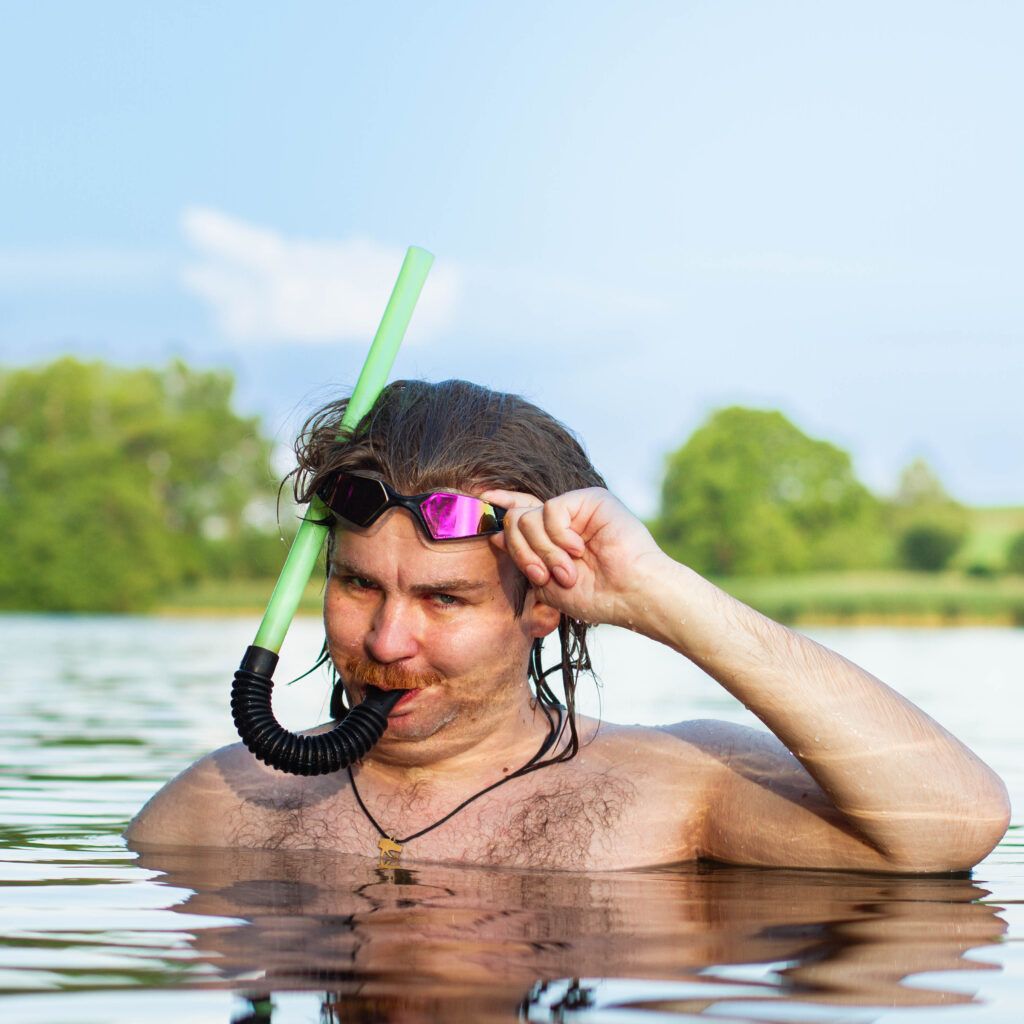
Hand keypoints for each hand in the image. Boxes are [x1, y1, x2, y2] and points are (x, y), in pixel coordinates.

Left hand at [482, 487, 665, 628]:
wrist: (629, 595)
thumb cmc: (594, 596)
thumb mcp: (545, 583)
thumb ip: (522, 559)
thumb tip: (494, 535)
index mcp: (552, 537)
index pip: (521, 513)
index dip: (502, 504)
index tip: (482, 499)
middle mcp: (563, 519)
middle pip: (516, 519)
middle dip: (523, 552)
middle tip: (542, 576)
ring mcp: (577, 508)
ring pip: (529, 517)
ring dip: (544, 552)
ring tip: (566, 571)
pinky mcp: (591, 499)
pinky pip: (552, 509)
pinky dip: (558, 536)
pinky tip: (577, 549)